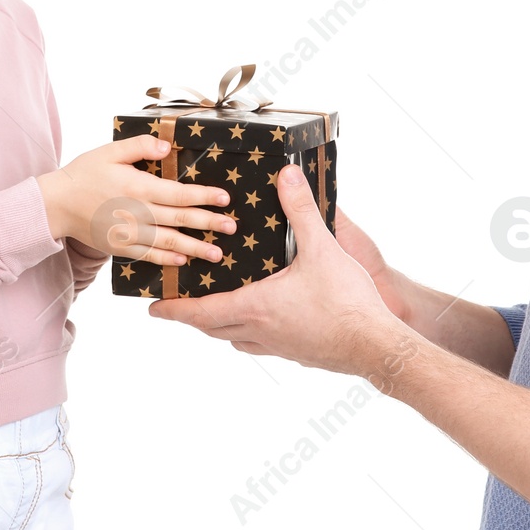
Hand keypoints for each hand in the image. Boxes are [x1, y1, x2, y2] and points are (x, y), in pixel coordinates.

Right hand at [41, 135, 236, 266]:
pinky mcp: (121, 247)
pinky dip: (168, 259)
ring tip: (218, 254)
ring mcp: (130, 234)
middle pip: (182, 219)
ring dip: (196, 248)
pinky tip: (184, 261)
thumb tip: (168, 147)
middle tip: (233, 228)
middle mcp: (138, 213)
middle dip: (210, 224)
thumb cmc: (84, 173)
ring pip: (170, 242)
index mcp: (139, 187)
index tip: (225, 199)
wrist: (56, 204)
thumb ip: (140, 146)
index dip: (205, 196)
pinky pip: (149, 255)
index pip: (180, 193)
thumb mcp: (110, 151)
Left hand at [148, 164, 408, 378]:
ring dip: (222, 327)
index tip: (153, 309)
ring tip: (219, 312)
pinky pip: (263, 346)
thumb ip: (301, 210)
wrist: (376, 346)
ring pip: (237, 340)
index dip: (174, 310)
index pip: (200, 312)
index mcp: (255, 307)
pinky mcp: (299, 354)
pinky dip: (251, 334)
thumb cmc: (346, 302)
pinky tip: (268, 322)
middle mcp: (260, 331)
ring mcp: (280, 347)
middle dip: (193, 317)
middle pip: (213, 328)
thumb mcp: (322, 248)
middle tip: (178, 307)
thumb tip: (286, 175)